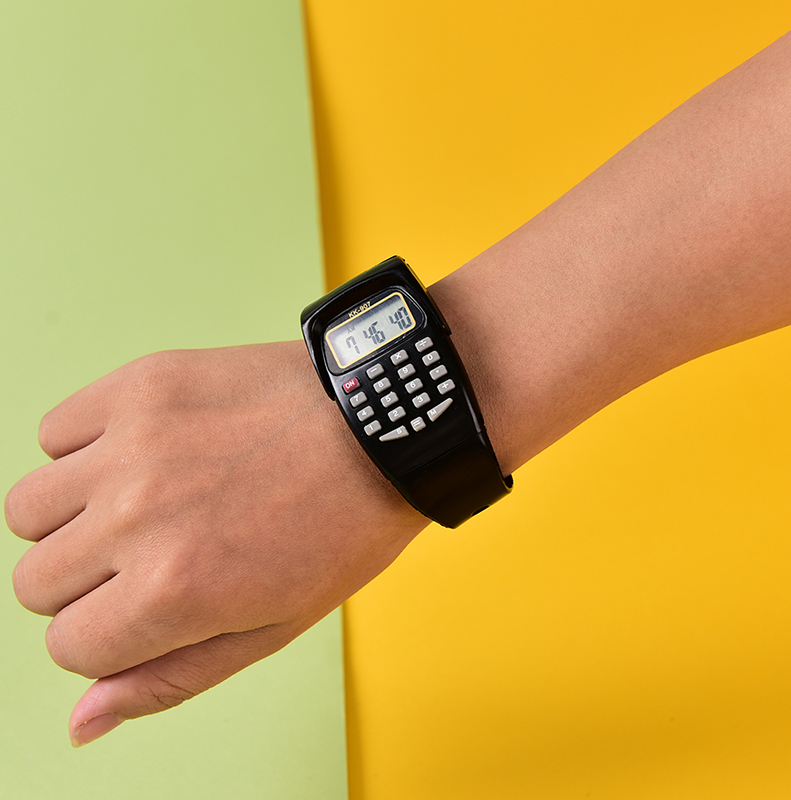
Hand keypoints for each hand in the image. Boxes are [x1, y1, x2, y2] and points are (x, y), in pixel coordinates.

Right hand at [5, 342, 425, 745]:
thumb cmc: (339, 530)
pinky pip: (54, 431)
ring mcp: (134, 443)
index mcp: (172, 591)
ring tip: (143, 503)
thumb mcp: (272, 630)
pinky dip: (84, 449)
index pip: (68, 646)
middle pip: (36, 580)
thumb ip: (170, 679)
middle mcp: (137, 517)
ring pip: (28, 507)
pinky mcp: (141, 384)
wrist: (378, 428)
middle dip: (88, 583)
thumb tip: (81, 721)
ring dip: (73, 518)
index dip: (111, 636)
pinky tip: (145, 452)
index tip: (153, 608)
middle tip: (155, 553)